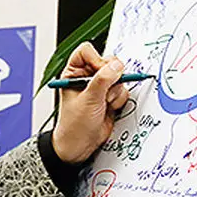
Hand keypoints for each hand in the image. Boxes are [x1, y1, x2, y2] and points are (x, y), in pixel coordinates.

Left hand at [51, 42, 130, 163]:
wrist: (80, 145)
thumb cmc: (74, 125)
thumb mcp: (88, 100)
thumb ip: (103, 80)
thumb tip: (116, 65)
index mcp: (74, 72)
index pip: (87, 51)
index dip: (96, 59)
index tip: (100, 71)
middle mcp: (88, 77)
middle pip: (108, 62)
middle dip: (110, 78)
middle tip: (105, 91)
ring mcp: (101, 87)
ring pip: (118, 77)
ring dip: (115, 91)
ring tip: (104, 103)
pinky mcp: (111, 97)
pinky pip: (123, 90)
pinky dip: (119, 99)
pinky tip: (110, 108)